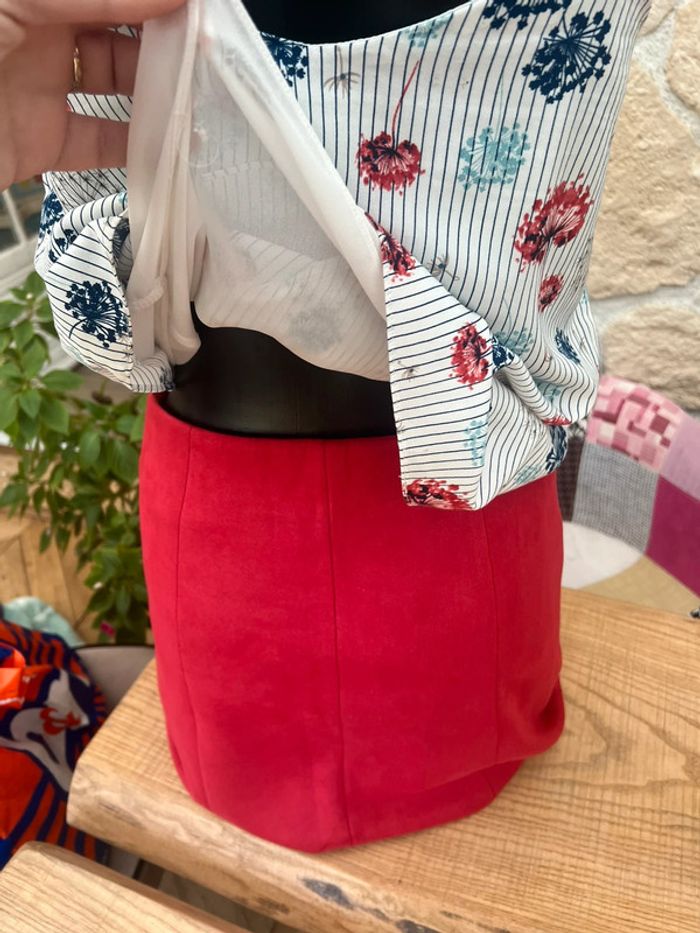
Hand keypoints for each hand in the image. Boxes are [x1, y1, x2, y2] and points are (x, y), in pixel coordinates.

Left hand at [0, 0, 184, 188]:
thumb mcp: (19, 4)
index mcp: (36, 2)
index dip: (152, 5)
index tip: (195, 12)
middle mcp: (42, 40)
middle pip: (118, 38)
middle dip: (161, 47)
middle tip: (203, 57)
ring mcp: (44, 93)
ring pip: (114, 89)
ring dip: (155, 96)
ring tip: (193, 100)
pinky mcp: (45, 143)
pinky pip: (99, 144)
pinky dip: (135, 149)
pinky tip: (167, 146)